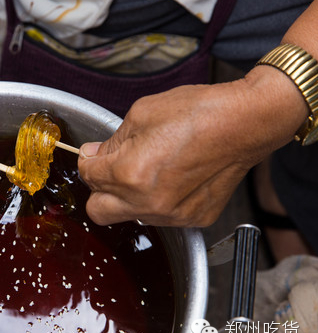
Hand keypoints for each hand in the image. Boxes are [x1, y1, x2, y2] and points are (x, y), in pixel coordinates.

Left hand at [78, 67, 307, 226]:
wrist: (244, 123)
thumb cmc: (198, 113)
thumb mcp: (141, 114)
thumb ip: (112, 141)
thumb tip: (94, 155)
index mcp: (129, 174)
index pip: (87, 176)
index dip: (88, 161)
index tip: (95, 154)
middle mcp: (147, 202)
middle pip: (98, 211)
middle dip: (99, 189)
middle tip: (112, 170)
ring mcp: (171, 215)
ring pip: (129, 216)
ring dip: (128, 197)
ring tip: (150, 169)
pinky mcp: (192, 219)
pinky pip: (160, 217)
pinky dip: (158, 201)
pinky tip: (172, 179)